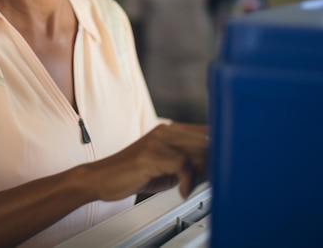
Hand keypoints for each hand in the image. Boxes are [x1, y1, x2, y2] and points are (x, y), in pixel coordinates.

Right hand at [83, 122, 207, 200]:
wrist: (101, 178)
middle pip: (203, 142)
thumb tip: (214, 168)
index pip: (203, 132)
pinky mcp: (150, 155)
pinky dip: (186, 181)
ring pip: (195, 152)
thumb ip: (187, 164)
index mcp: (169, 130)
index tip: (221, 163)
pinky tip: (182, 191)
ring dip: (199, 174)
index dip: (216, 149)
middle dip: (210, 165)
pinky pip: (182, 165)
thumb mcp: (166, 168)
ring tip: (191, 186)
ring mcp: (157, 141)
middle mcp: (165, 131)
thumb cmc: (133, 174)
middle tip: (205, 181)